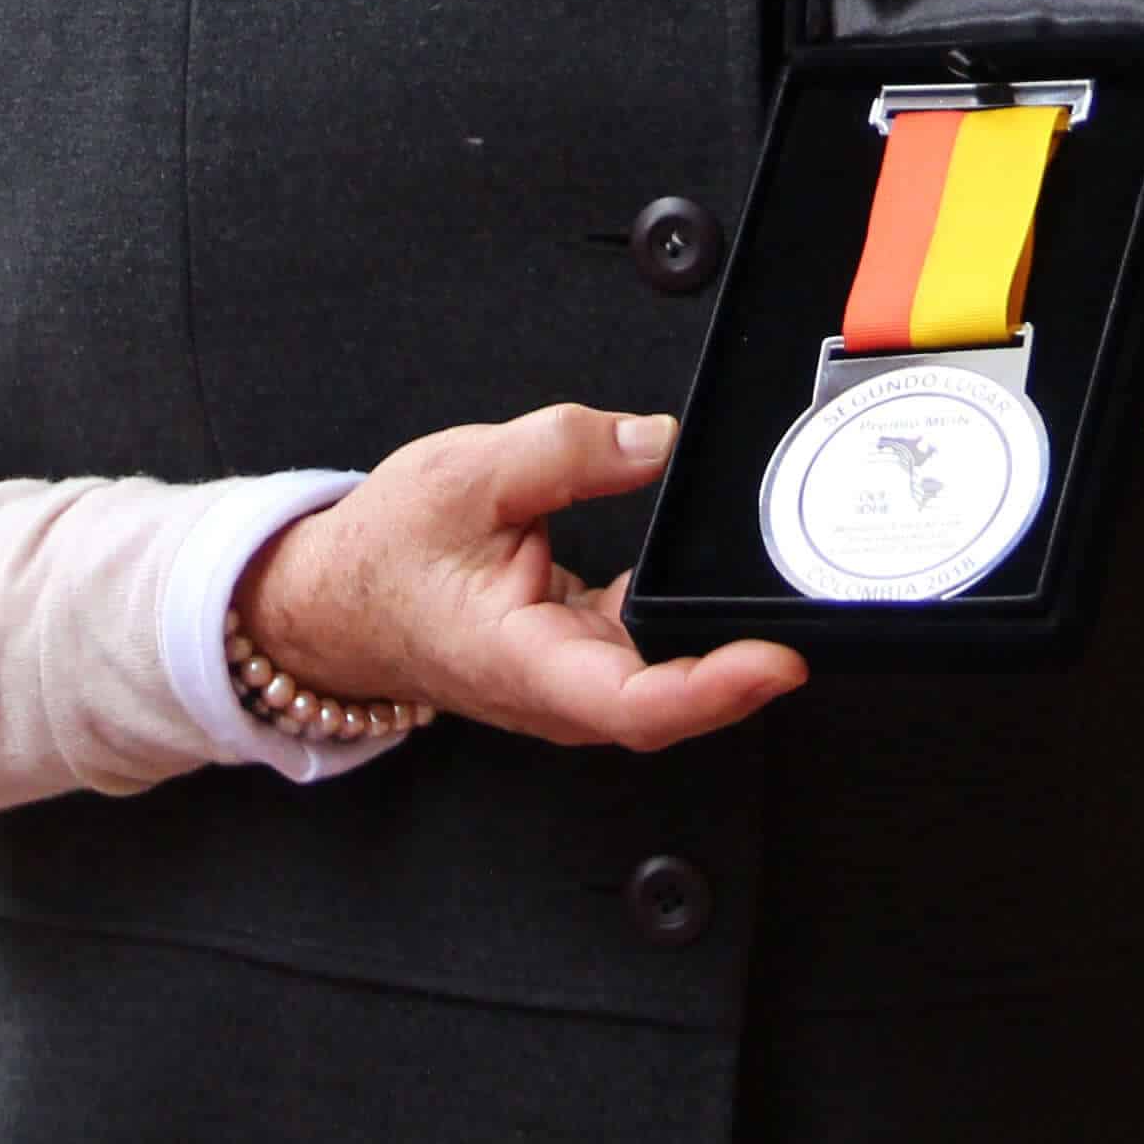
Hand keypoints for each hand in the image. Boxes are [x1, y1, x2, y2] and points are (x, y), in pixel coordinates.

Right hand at [236, 405, 806, 751]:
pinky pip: (648, 651)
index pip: (638, 702)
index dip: (718, 689)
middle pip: (673, 699)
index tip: (778, 661)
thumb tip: (656, 441)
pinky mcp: (578, 659)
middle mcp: (557, 689)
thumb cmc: (383, 552)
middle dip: (746, 664)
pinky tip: (711, 579)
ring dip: (722, 647)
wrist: (330, 597)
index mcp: (526, 661)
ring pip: (666, 679)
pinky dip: (688, 622)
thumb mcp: (467, 472)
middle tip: (813, 610)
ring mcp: (571, 681)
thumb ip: (567, 449)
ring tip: (778, 595)